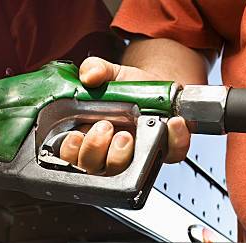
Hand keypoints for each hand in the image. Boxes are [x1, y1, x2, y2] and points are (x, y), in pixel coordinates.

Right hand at [60, 57, 190, 174]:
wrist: (157, 86)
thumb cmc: (128, 88)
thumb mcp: (109, 74)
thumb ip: (95, 68)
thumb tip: (89, 75)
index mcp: (89, 138)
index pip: (72, 156)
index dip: (71, 151)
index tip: (76, 135)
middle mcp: (108, 153)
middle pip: (93, 167)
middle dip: (95, 151)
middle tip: (105, 128)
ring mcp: (134, 157)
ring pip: (122, 172)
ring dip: (120, 156)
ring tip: (126, 135)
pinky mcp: (165, 152)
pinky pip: (171, 154)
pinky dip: (174, 140)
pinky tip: (172, 124)